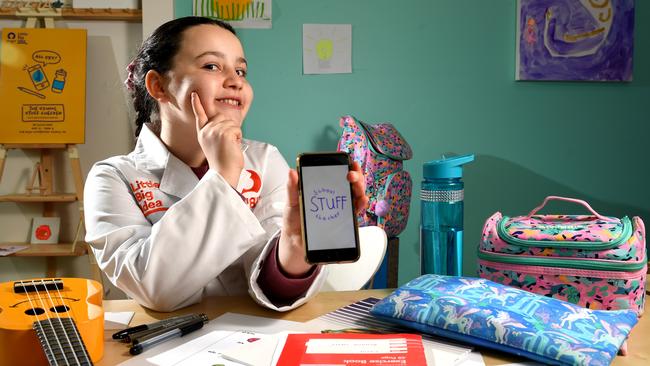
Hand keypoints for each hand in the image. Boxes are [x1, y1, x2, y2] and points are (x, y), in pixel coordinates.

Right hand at [191, 92, 243, 186]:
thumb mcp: (213, 144)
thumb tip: (224, 122)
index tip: (194, 94)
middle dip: (229, 127)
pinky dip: (238, 137)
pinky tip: (232, 147)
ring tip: (229, 146)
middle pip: (222, 116)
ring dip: (235, 134)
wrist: (223, 172)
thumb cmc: (222, 161)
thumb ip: (215, 132)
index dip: (197, 104)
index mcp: (202, 133)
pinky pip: (237, 129)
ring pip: (231, 123)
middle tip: (226, 143)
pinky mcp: (224, 133)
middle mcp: (206, 131)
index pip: (200, 115)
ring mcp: (214, 131)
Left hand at [277, 161, 368, 276]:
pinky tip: (361, 200)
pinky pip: (356, 210)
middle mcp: (336, 194)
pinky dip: (361, 204)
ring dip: (361, 187)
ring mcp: (341, 206)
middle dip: (356, 175)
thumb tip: (292, 172)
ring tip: (357, 186)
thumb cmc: (295, 217)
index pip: (339, 172)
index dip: (347, 165)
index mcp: (324, 186)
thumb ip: (292, 187)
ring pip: (357, 193)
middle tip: (350, 175)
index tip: (348, 161)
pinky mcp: (344, 220)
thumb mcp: (292, 201)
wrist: (295, 239)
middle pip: (352, 181)